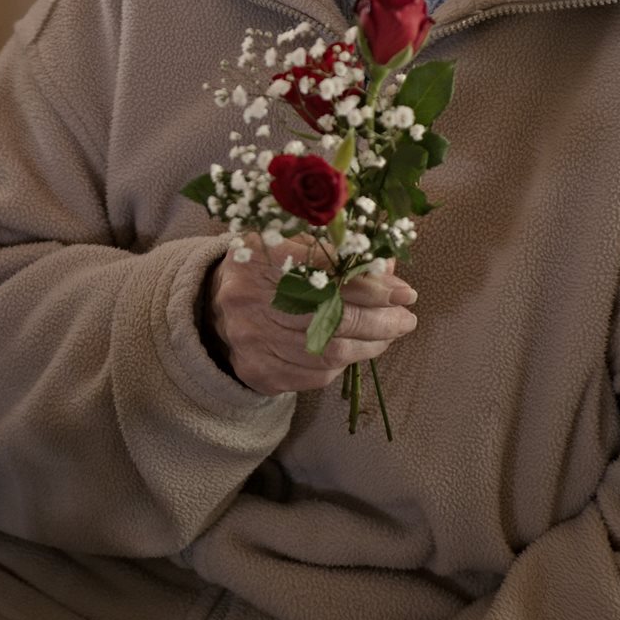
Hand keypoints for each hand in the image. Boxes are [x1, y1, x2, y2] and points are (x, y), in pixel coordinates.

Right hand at [200, 234, 417, 396]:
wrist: (213, 308)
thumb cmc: (265, 270)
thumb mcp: (293, 244)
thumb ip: (339, 251)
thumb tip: (388, 267)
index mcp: (258, 254)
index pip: (325, 272)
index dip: (370, 285)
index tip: (405, 292)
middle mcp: (248, 297)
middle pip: (330, 315)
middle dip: (379, 320)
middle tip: (406, 318)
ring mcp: (250, 338)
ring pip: (327, 350)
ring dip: (369, 345)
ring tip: (389, 334)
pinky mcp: (256, 370)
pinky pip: (314, 374)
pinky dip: (344, 363)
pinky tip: (357, 349)